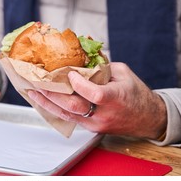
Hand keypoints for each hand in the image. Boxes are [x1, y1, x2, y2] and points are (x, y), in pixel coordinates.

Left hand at [27, 62, 166, 139]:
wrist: (147, 118)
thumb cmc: (135, 93)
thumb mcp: (123, 73)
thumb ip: (101, 64)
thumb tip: (80, 52)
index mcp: (115, 98)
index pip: (94, 93)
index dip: (79, 84)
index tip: (68, 72)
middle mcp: (104, 114)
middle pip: (73, 106)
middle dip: (52, 94)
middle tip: (37, 83)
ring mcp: (96, 124)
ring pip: (67, 115)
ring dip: (47, 103)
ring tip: (33, 92)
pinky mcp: (90, 128)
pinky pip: (69, 118)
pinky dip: (54, 109)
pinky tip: (43, 101)